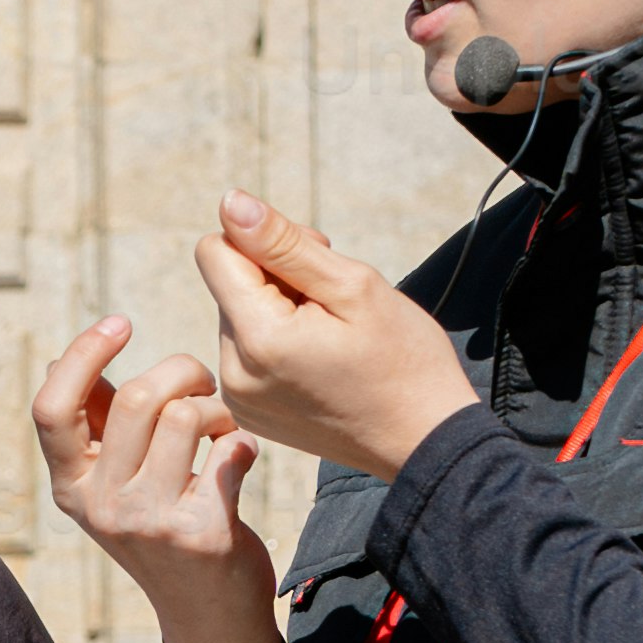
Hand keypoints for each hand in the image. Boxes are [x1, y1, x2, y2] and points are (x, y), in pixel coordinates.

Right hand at [34, 321, 287, 642]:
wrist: (209, 617)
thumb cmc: (163, 530)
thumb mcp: (116, 484)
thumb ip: (95, 426)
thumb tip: (62, 360)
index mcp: (72, 486)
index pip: (51, 408)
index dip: (82, 354)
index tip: (120, 322)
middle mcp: (101, 506)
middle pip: (137, 398)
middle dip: (182, 372)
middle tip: (203, 383)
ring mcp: (150, 523)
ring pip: (185, 417)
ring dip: (217, 409)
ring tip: (223, 428)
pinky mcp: (201, 534)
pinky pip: (229, 452)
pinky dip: (244, 444)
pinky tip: (242, 458)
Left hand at [193, 196, 479, 485]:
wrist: (425, 440)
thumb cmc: (402, 358)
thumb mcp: (352, 286)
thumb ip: (283, 243)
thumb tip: (229, 203)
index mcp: (258, 339)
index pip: (216, 252)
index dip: (264, 242)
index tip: (313, 263)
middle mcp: (234, 373)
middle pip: (228, 285)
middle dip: (276, 278)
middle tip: (334, 302)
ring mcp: (240, 399)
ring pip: (237, 316)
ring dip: (278, 309)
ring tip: (331, 333)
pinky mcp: (249, 412)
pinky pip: (245, 353)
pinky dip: (277, 342)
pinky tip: (320, 357)